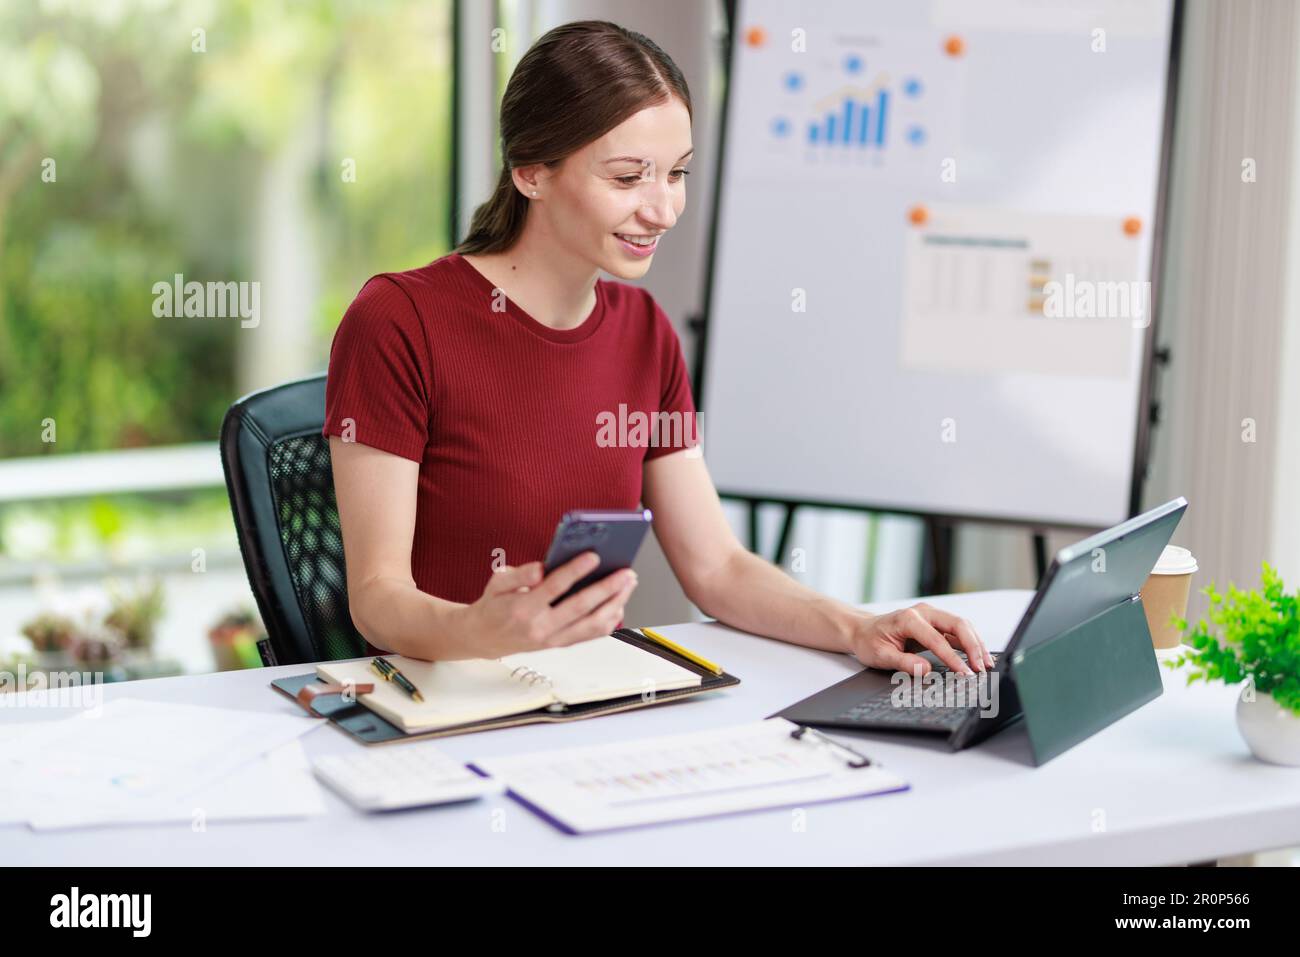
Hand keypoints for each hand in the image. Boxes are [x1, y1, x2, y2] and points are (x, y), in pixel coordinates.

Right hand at [453, 552, 637, 657]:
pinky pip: (591, 635)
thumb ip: (518, 574)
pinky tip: (619, 604)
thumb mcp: (496, 584)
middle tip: (626, 573)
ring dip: (615, 604)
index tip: (593, 556)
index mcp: (523, 609)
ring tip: (628, 585)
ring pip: (592, 624)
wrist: (484, 638)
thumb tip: (540, 568)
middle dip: (607, 589)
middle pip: (581, 607)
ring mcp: (554, 639)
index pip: (554, 588)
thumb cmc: (494, 607)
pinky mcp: (561, 644)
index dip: (575, 571)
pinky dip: (610, 621)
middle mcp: (541, 628)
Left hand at [847, 602, 992, 675]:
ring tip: (986, 664)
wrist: (863, 630)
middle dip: (973, 646)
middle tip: (982, 668)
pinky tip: (978, 657)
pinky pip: (957, 631)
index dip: (953, 658)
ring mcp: (931, 616)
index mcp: (908, 619)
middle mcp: (923, 613)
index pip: (937, 639)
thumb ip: (904, 663)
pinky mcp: (936, 623)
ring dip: (976, 644)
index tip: (965, 674)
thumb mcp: (881, 656)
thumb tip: (926, 670)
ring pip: (962, 626)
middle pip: (957, 624)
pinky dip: (970, 643)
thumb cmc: (870, 641)